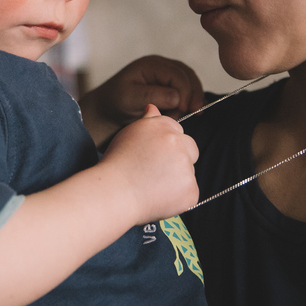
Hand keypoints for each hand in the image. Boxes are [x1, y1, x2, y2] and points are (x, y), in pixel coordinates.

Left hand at [80, 55, 204, 147]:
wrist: (108, 111)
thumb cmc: (115, 104)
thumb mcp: (129, 99)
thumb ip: (152, 96)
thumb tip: (178, 98)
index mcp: (151, 65)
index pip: (176, 74)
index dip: (185, 91)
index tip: (185, 110)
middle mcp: (162, 66)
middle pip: (187, 76)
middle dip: (192, 95)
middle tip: (192, 113)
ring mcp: (167, 75)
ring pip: (190, 82)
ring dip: (192, 98)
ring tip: (187, 114)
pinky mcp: (170, 87)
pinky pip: (187, 90)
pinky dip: (191, 101)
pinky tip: (193, 112)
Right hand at [100, 104, 198, 223]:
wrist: (114, 192)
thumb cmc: (116, 165)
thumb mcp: (128, 134)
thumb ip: (147, 121)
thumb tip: (153, 107)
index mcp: (162, 126)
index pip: (177, 131)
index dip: (166, 145)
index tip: (153, 156)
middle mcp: (176, 142)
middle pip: (190, 148)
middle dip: (179, 159)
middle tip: (155, 172)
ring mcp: (186, 166)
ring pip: (188, 172)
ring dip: (177, 179)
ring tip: (152, 187)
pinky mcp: (191, 189)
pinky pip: (189, 193)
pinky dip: (178, 198)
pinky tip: (158, 198)